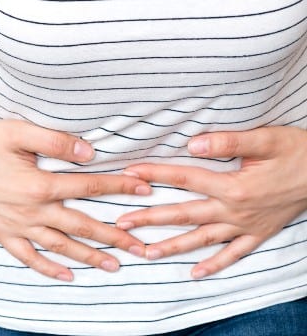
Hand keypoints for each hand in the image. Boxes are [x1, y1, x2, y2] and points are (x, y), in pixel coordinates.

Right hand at [0, 119, 150, 280]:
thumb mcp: (18, 131)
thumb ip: (55, 141)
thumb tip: (89, 152)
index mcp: (39, 184)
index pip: (89, 187)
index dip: (119, 187)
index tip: (144, 190)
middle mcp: (31, 211)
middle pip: (82, 226)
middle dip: (114, 236)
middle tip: (140, 247)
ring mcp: (16, 225)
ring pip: (60, 246)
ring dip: (89, 257)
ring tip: (114, 266)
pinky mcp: (2, 232)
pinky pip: (28, 257)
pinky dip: (47, 269)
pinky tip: (66, 275)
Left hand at [116, 126, 306, 278]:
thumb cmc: (296, 152)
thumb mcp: (266, 139)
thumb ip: (228, 142)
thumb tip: (192, 144)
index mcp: (233, 186)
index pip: (184, 179)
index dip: (154, 175)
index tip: (129, 175)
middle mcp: (235, 210)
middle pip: (184, 214)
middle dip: (150, 218)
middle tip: (122, 225)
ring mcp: (245, 226)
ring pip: (202, 239)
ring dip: (173, 246)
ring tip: (146, 253)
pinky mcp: (258, 234)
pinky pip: (233, 254)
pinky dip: (215, 265)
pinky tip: (195, 273)